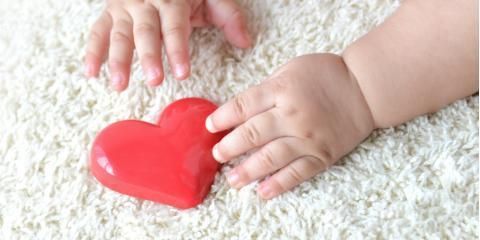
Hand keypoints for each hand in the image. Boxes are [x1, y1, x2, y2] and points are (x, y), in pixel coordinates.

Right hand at [84, 0, 250, 90]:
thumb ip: (229, 17)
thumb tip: (245, 43)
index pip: (175, 27)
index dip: (178, 51)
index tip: (182, 73)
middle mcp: (145, 2)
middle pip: (145, 32)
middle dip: (149, 57)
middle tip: (154, 81)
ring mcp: (124, 8)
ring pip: (119, 34)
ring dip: (118, 59)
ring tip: (119, 84)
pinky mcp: (110, 13)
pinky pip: (98, 32)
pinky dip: (93, 52)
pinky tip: (91, 73)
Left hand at [205, 54, 374, 198]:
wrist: (365, 88)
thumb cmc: (326, 74)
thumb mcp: (292, 68)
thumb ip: (267, 88)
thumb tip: (242, 109)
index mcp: (282, 90)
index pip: (243, 106)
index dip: (222, 118)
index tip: (210, 126)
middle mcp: (292, 115)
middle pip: (252, 134)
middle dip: (229, 146)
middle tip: (217, 154)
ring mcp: (307, 138)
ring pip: (271, 157)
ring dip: (248, 170)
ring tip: (232, 179)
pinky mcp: (322, 154)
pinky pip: (297, 172)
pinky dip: (279, 184)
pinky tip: (263, 191)